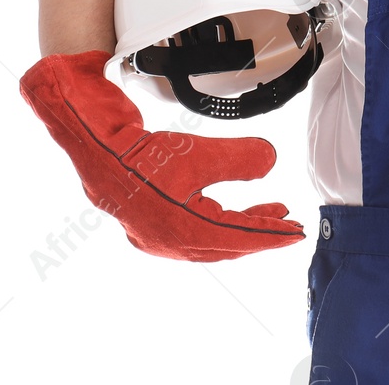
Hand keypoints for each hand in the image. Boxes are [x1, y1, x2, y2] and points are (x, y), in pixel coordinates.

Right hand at [19, 50, 305, 261]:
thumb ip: (240, 159)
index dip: (271, 234)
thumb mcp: (198, 153)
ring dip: (240, 226)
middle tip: (288, 221)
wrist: (91, 144)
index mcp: (182, 234)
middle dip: (260, 232)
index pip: (239, 239)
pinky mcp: (147, 220)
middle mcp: (168, 242)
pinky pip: (192, 230)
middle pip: (226, 245)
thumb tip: (271, 161)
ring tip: (270, 209)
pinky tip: (225, 208)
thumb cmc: (139, 152)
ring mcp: (154, 234)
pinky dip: (216, 222)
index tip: (297, 231)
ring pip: (209, 240)